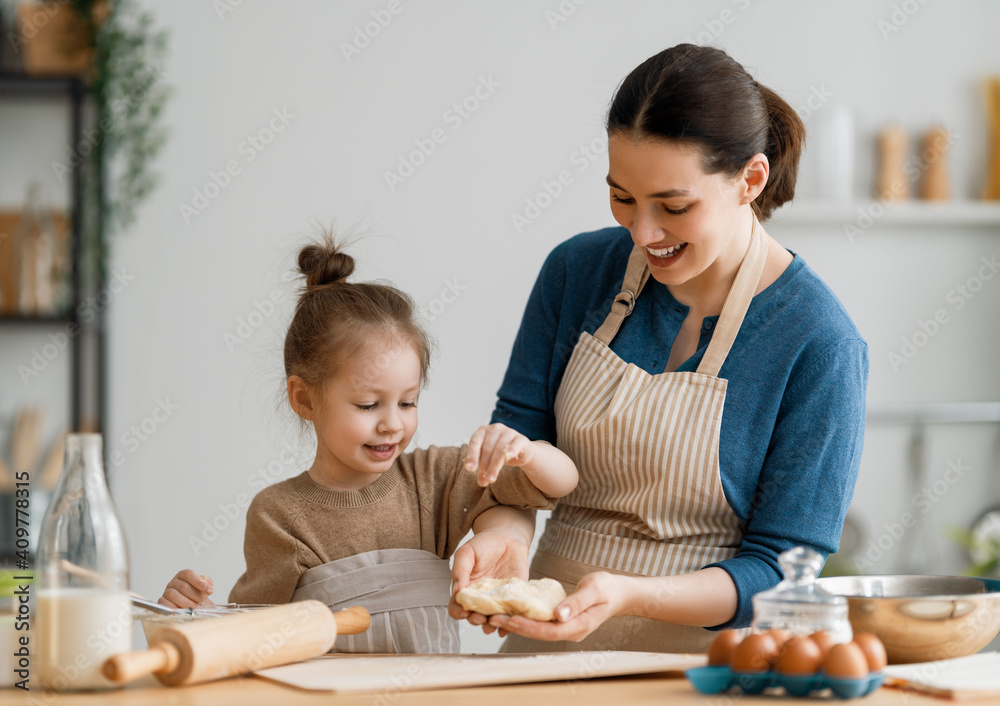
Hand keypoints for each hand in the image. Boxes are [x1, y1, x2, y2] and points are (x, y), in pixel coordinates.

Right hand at [158, 569, 215, 608]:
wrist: (194, 608)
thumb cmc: (198, 597)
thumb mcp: (205, 588)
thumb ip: (207, 584)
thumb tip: (208, 586)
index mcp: (183, 575)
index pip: (189, 574)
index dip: (199, 582)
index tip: (209, 590)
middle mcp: (174, 582)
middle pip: (183, 586)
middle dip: (195, 595)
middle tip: (202, 601)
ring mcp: (167, 592)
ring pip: (173, 595)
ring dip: (186, 603)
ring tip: (195, 608)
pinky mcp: (162, 602)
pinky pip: (165, 604)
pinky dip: (175, 608)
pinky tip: (183, 611)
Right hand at [449, 527, 530, 635]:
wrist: (507, 538)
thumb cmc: (483, 545)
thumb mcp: (467, 553)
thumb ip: (460, 570)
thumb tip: (456, 591)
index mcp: (466, 590)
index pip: (457, 607)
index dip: (458, 612)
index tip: (463, 611)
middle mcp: (480, 599)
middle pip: (474, 617)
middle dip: (475, 620)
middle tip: (480, 617)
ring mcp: (497, 600)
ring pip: (492, 620)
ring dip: (491, 625)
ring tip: (493, 622)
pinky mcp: (513, 599)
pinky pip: (511, 614)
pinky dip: (510, 622)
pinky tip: (510, 623)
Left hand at [464, 423, 534, 486]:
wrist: (521, 451)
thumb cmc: (499, 453)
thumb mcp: (488, 460)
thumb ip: (482, 471)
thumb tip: (481, 482)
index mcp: (483, 431)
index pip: (474, 442)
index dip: (472, 455)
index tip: (469, 469)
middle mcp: (495, 428)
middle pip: (487, 448)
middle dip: (485, 465)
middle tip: (485, 478)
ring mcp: (509, 432)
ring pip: (500, 449)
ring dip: (494, 465)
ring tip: (491, 478)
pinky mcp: (521, 439)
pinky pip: (515, 444)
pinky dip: (511, 450)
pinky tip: (508, 457)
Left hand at [488, 571, 626, 641]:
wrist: (619, 593)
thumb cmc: (608, 589)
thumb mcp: (593, 590)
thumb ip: (576, 602)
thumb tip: (558, 615)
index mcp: (578, 626)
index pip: (549, 631)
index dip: (528, 626)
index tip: (510, 618)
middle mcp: (570, 631)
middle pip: (539, 633)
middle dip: (516, 625)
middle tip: (493, 617)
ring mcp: (566, 628)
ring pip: (537, 630)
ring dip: (517, 623)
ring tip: (495, 615)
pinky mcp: (561, 621)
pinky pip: (541, 623)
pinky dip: (525, 618)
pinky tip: (511, 610)